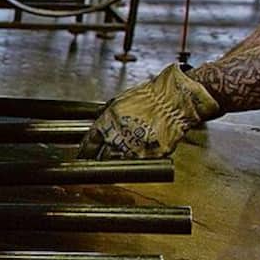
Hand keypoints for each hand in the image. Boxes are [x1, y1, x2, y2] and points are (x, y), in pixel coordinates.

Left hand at [78, 64, 221, 158]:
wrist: (174, 99)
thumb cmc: (149, 97)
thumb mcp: (119, 102)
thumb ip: (106, 116)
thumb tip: (98, 124)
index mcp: (107, 123)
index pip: (90, 143)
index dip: (86, 150)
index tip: (84, 154)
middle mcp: (119, 137)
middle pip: (102, 156)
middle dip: (100, 158)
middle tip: (100, 158)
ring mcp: (135, 148)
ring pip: (120, 162)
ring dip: (119, 160)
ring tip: (123, 154)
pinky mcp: (152, 155)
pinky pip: (141, 162)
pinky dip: (139, 158)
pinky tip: (140, 152)